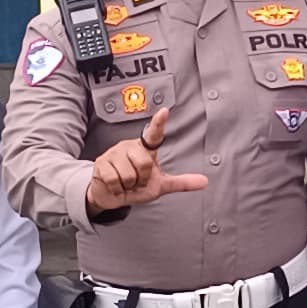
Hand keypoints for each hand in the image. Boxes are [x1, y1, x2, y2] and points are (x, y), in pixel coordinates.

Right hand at [86, 104, 208, 212]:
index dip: (159, 123)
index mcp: (145, 148)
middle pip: (144, 164)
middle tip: (137, 181)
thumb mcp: (160, 185)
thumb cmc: (136, 186)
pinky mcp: (101, 163)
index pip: (154, 134)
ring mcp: (114, 153)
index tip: (165, 111)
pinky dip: (117, 189)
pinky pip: (114, 180)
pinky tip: (115, 185)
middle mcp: (129, 146)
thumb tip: (205, 181)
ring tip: (125, 183)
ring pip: (128, 175)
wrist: (111, 196)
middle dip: (142, 179)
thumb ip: (181, 183)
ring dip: (128, 186)